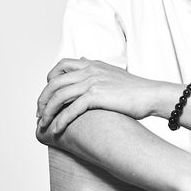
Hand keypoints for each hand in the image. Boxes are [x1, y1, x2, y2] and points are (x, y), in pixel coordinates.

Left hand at [36, 58, 157, 133]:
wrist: (151, 94)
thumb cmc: (134, 88)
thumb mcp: (112, 72)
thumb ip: (95, 67)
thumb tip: (83, 60)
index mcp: (93, 64)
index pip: (61, 65)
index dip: (50, 80)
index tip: (48, 96)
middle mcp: (90, 70)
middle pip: (54, 82)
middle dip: (43, 99)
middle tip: (40, 113)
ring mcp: (93, 81)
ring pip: (59, 96)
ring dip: (47, 112)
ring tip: (43, 124)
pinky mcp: (97, 95)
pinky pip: (71, 109)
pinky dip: (60, 120)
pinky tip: (57, 129)